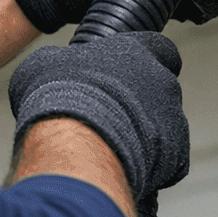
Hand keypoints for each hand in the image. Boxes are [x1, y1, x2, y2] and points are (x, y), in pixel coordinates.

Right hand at [8, 32, 187, 200]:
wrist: (76, 147)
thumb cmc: (60, 100)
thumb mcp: (41, 66)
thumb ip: (57, 60)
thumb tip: (52, 67)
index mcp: (136, 51)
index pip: (159, 47)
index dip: (148, 59)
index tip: (133, 72)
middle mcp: (162, 81)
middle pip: (162, 90)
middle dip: (142, 104)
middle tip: (112, 117)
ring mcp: (174, 118)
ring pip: (167, 126)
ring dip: (147, 135)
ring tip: (113, 149)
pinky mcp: (177, 154)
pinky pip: (171, 161)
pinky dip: (154, 168)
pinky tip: (126, 169)